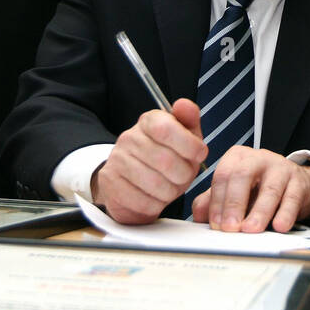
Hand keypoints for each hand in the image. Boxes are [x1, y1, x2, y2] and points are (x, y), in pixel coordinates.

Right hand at [91, 99, 207, 223]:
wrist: (132, 179)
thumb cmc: (166, 156)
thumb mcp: (183, 136)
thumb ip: (189, 120)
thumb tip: (184, 104)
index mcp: (148, 121)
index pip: (166, 128)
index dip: (189, 145)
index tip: (199, 154)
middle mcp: (129, 138)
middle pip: (166, 161)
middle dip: (184, 174)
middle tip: (184, 176)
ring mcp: (116, 161)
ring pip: (156, 184)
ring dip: (171, 191)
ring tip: (170, 187)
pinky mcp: (110, 185)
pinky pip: (143, 202)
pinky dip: (156, 205)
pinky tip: (155, 197)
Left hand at [191, 147, 309, 232]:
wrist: (295, 184)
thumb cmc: (259, 187)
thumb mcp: (233, 190)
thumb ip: (212, 200)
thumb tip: (200, 215)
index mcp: (238, 157)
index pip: (223, 176)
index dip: (217, 202)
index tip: (216, 225)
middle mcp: (258, 158)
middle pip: (242, 176)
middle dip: (234, 204)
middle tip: (230, 228)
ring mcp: (280, 168)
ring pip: (269, 189)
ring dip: (259, 212)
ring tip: (251, 230)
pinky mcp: (299, 182)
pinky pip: (292, 198)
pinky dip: (285, 213)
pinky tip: (279, 226)